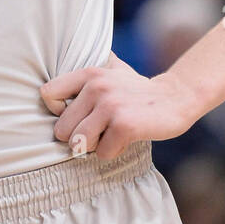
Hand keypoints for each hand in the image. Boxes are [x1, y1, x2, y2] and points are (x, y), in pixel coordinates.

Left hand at [40, 52, 198, 160]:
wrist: (177, 98)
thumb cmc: (138, 90)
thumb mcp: (112, 71)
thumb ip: (88, 74)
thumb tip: (54, 78)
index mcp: (89, 74)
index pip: (48, 94)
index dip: (58, 112)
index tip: (76, 116)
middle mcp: (97, 87)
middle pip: (61, 129)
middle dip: (78, 137)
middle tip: (98, 132)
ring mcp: (111, 106)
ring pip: (79, 143)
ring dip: (94, 147)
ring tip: (109, 136)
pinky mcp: (125, 125)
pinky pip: (102, 153)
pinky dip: (112, 152)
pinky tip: (125, 140)